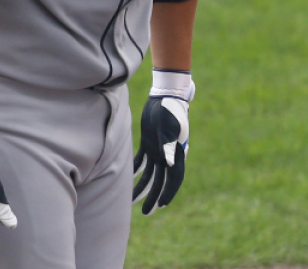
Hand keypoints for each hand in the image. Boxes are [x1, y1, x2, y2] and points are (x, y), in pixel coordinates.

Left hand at [132, 96, 188, 214]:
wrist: (165, 95)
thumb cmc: (170, 110)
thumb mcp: (170, 127)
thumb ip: (170, 145)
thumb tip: (168, 164)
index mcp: (176, 153)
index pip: (174, 179)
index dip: (168, 193)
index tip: (161, 206)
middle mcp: (168, 155)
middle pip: (161, 181)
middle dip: (154, 197)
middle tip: (146, 213)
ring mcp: (158, 149)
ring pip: (150, 174)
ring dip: (143, 187)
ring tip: (133, 201)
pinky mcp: (149, 142)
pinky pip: (142, 161)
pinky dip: (137, 171)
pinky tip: (130, 179)